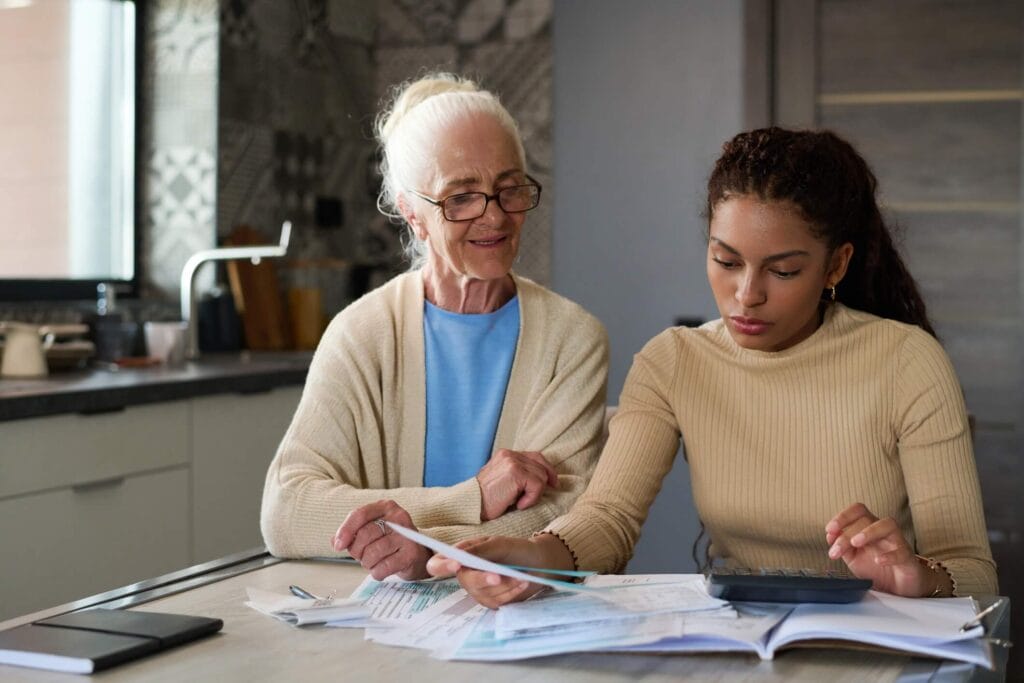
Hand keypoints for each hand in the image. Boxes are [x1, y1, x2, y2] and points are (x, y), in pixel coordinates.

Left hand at [332, 500, 430, 580]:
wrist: (417, 555)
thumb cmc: (390, 542)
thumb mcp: (371, 531)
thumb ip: (352, 533)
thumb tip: (335, 541)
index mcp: (386, 507)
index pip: (360, 514)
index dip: (346, 530)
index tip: (338, 546)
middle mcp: (398, 517)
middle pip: (365, 534)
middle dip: (357, 551)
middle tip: (360, 556)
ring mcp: (407, 535)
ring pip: (373, 552)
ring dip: (367, 563)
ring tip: (373, 562)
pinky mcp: (411, 553)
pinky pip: (383, 567)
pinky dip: (377, 573)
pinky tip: (382, 569)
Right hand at [427, 536, 553, 608]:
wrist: (540, 564)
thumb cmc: (517, 549)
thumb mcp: (499, 544)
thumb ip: (479, 551)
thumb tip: (457, 556)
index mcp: (463, 555)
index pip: (438, 564)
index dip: (442, 566)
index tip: (456, 565)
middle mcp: (467, 573)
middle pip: (465, 582)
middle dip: (483, 579)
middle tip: (499, 576)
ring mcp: (478, 590)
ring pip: (482, 594)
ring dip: (504, 585)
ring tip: (520, 575)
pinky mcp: (491, 601)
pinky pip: (496, 602)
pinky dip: (510, 593)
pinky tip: (522, 583)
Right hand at [476, 449, 558, 521]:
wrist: (470, 506)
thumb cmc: (486, 500)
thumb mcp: (502, 482)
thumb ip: (517, 474)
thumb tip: (543, 479)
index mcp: (505, 454)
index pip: (535, 456)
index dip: (547, 469)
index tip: (553, 482)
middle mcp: (509, 454)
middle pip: (541, 464)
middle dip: (547, 479)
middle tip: (548, 491)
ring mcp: (512, 462)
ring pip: (541, 475)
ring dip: (534, 493)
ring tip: (520, 502)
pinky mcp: (515, 473)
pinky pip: (537, 485)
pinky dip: (531, 498)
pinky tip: (518, 505)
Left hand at [825, 502, 942, 596]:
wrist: (900, 587)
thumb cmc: (876, 568)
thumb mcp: (853, 558)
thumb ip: (842, 546)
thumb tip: (830, 536)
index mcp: (868, 527)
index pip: (858, 511)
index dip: (843, 516)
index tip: (829, 530)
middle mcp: (883, 531)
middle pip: (866, 520)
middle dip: (847, 534)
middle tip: (835, 551)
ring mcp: (897, 542)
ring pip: (888, 525)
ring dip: (869, 532)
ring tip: (855, 543)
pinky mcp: (908, 558)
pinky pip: (902, 551)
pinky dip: (890, 555)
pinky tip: (878, 561)